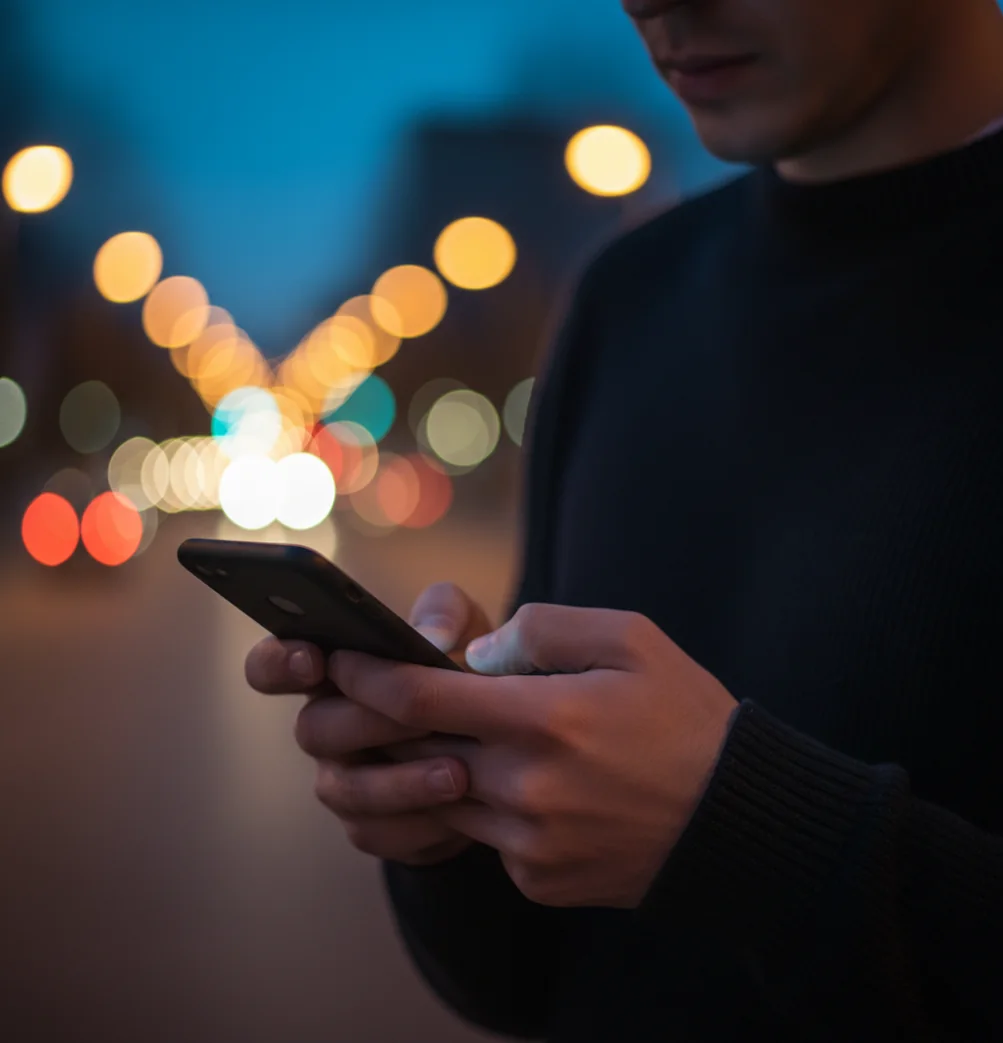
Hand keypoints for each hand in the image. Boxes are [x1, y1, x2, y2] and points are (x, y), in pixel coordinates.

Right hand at [242, 583, 491, 865]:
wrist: (501, 738)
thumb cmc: (464, 667)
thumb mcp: (462, 626)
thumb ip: (444, 613)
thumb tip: (431, 637)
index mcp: (329, 672)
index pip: (270, 667)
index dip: (278, 664)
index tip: (313, 659)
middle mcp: (324, 728)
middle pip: (313, 730)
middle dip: (370, 723)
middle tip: (424, 719)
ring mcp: (343, 780)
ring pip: (346, 790)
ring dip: (402, 782)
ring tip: (457, 773)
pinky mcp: (373, 826)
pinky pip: (380, 833)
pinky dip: (423, 824)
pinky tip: (463, 811)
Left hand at [330, 604, 740, 907]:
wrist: (738, 819)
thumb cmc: (685, 717)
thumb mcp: (630, 638)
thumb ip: (542, 629)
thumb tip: (476, 656)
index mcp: (545, 718)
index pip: (420, 698)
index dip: (368, 677)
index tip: (340, 660)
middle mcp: (525, 787)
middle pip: (418, 753)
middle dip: (387, 724)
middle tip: (377, 697)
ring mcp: (529, 844)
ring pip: (444, 798)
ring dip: (435, 765)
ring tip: (459, 735)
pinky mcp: (539, 879)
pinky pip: (486, 839)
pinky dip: (486, 807)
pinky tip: (524, 786)